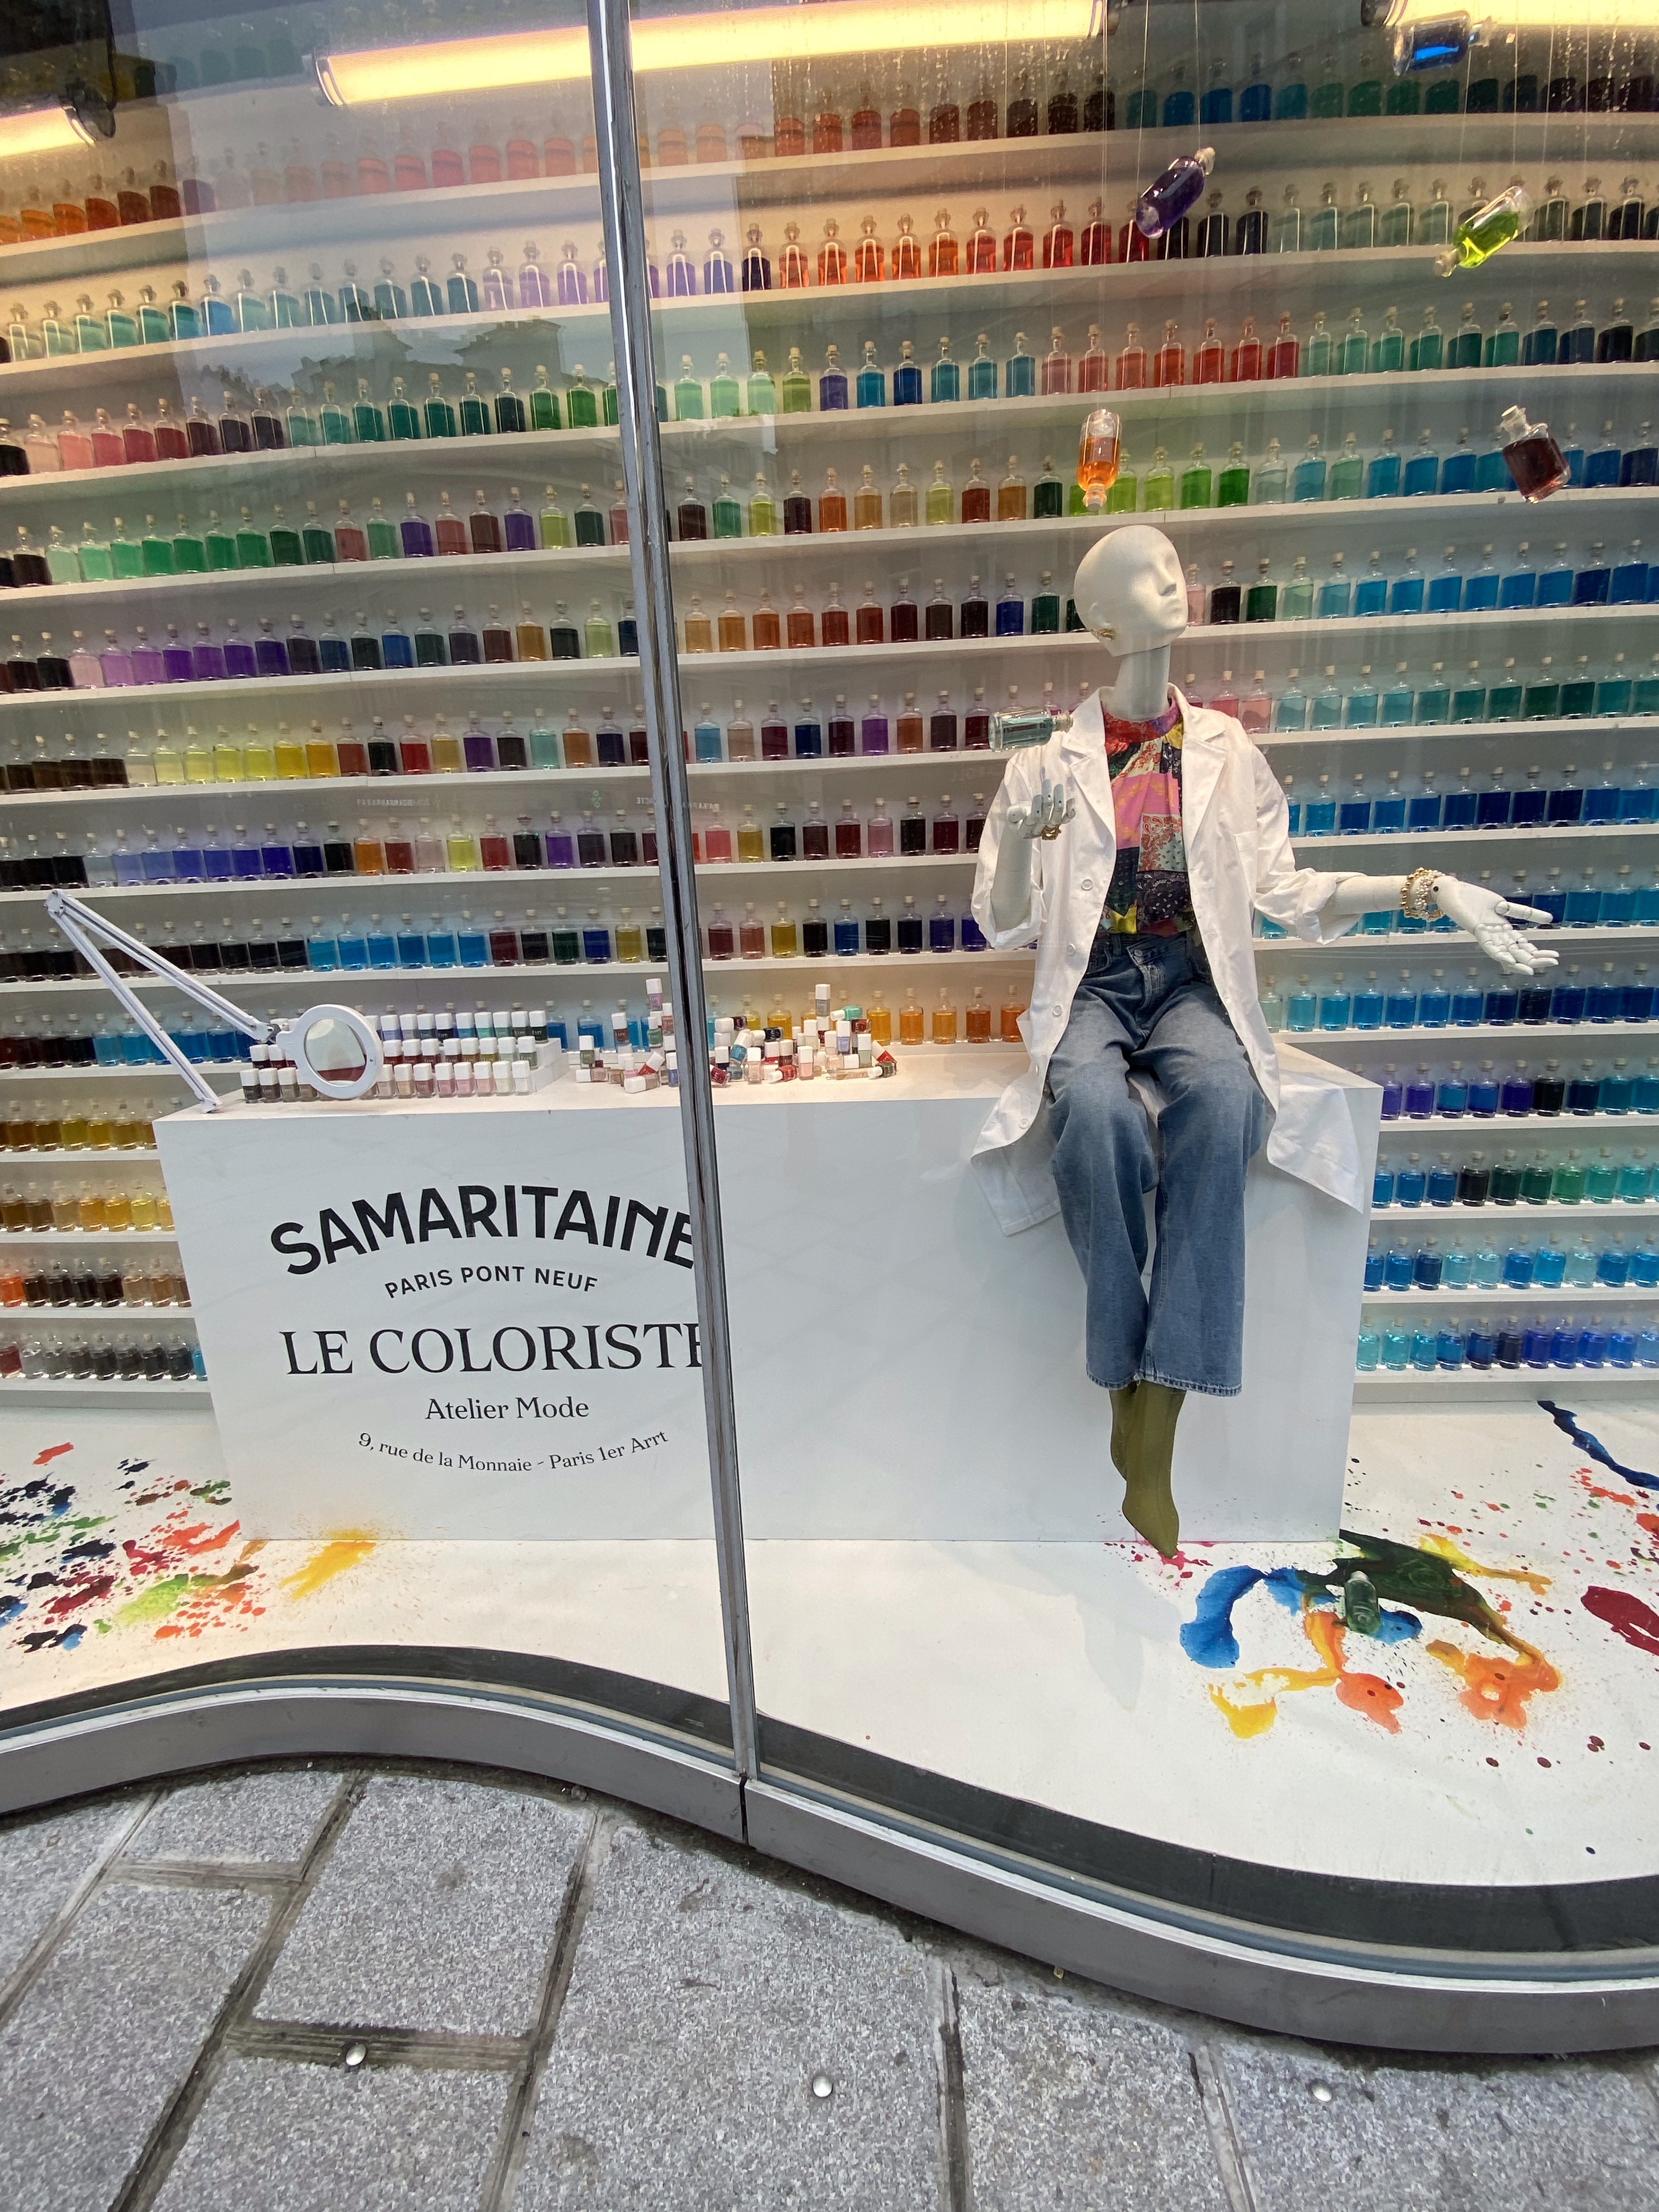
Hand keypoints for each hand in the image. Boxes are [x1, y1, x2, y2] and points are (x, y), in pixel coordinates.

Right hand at [1006, 776, 1074, 842]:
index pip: (1032, 820)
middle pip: (1045, 817)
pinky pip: (1066, 819)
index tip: (1037, 796)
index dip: (1036, 808)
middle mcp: (1038, 830)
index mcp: (1024, 830)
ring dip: (1059, 801)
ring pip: (1056, 817)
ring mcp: (1049, 828)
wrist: (1023, 826)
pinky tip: (1071, 800)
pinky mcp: (1057, 823)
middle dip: (1047, 800)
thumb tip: (1025, 811)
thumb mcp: (1010, 815)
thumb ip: (1015, 814)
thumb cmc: (1015, 818)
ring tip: (1058, 786)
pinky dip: (1070, 811)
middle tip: (1047, 782)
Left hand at [1433, 876, 1558, 974]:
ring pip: (1505, 953)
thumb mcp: (1505, 905)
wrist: (1452, 891)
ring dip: (1518, 962)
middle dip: (1536, 959)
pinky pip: (1489, 946)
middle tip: (1554, 963)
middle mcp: (1496, 937)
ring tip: (1532, 970)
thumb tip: (1550, 919)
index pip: (1525, 946)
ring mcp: (1487, 935)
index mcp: (1504, 932)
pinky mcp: (1476, 930)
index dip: (1539, 953)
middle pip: (1518, 952)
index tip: (1556, 957)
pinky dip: (1499, 954)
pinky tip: (1508, 961)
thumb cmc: (1474, 899)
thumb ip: (1525, 913)